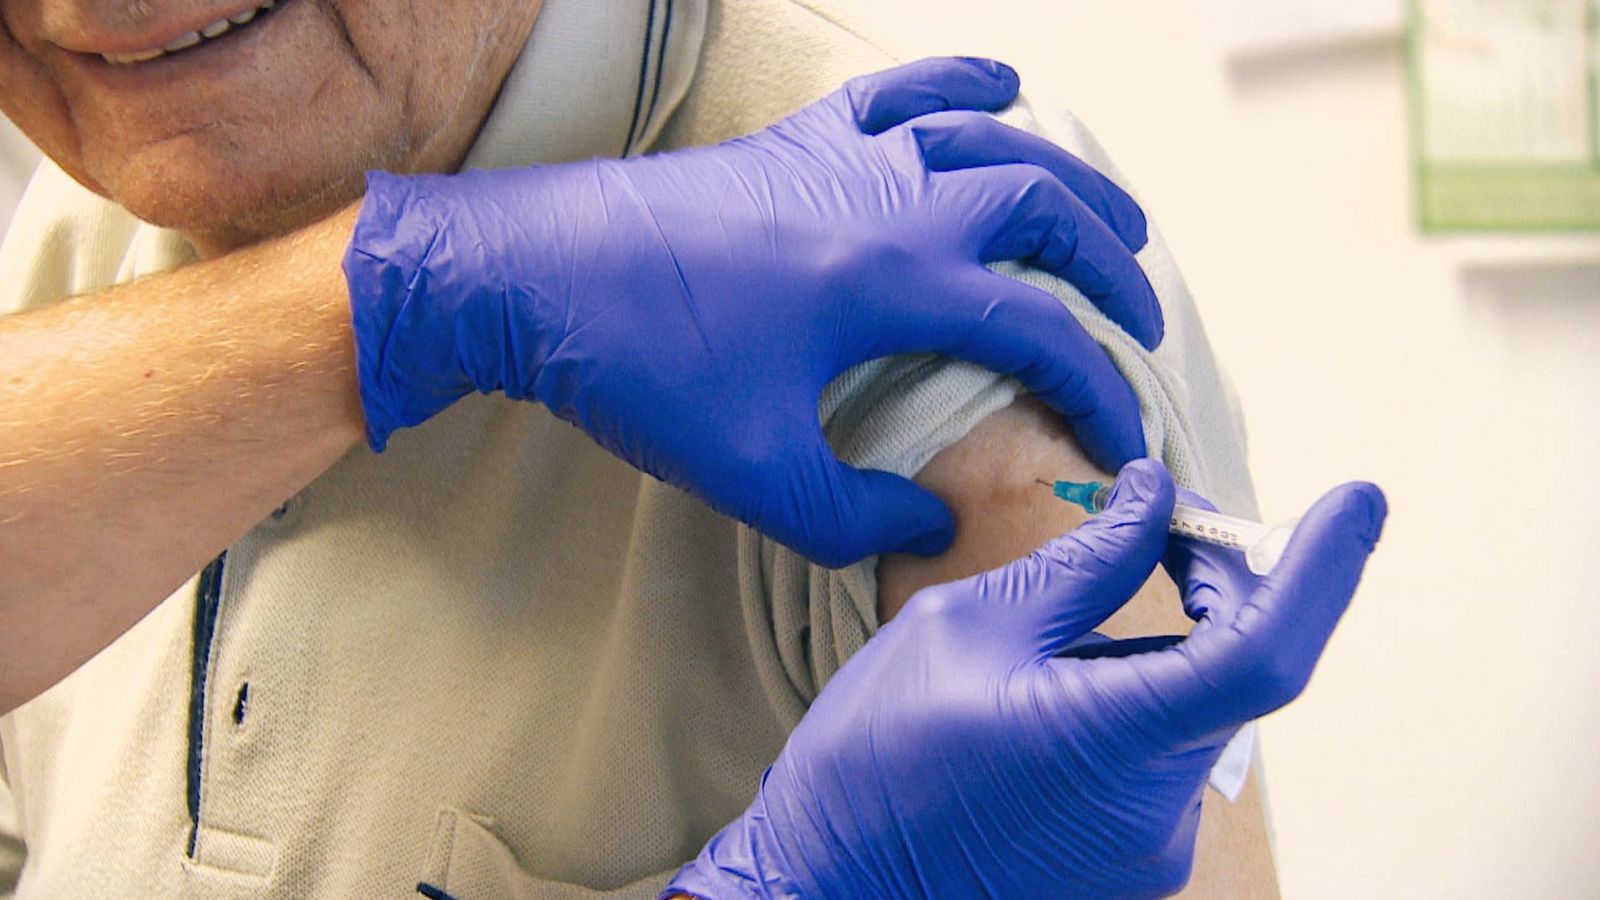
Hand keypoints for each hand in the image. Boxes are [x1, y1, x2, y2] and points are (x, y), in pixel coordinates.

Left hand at [343, 56, 1159, 567]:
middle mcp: (888, 198)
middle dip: (1110, 266)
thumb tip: (929, 521)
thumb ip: (857, 516)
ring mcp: (842, 157)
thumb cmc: (638, 370)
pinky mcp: (795, 142)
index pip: (1038, 330)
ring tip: (1111, 220)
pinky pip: (899, 90)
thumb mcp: (755, 474)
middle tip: (1140, 319)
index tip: (1126, 438)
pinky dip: (962, 81)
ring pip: (993, 138)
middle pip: (1044, 209)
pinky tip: (1000, 84)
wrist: (531, 275)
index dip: (1098, 387)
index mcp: (892, 280)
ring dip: (1066, 175)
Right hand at [667, 460, 1385, 897]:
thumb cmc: (873, 763)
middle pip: (1238, 674)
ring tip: (1076, 611)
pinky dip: (1140, 696)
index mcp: (1111, 740)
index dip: (1321, 568)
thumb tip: (1154, 499)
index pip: (1265, 654)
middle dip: (1228, 585)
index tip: (1357, 500)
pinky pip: (1160, 753)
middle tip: (1175, 520)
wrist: (824, 887)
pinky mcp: (1128, 862)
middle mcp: (1155, 811)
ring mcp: (1147, 848)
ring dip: (1171, 643)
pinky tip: (1065, 678)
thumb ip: (1083, 565)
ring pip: (1195, 711)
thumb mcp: (963, 627)